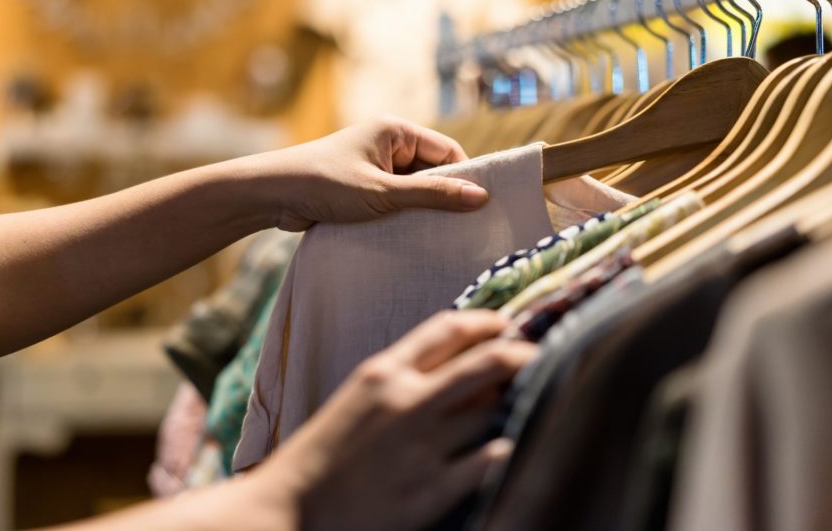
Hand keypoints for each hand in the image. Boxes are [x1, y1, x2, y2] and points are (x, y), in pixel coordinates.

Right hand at [254, 310, 536, 530]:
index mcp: (383, 372)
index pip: (447, 328)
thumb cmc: (321, 459)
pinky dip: (511, 448)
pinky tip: (520, 447)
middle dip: (523, 354)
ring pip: (495, 407)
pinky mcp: (432, 490)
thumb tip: (458, 375)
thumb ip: (401, 382)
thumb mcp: (356, 402)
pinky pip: (492, 459)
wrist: (288, 511)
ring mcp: (422, 444)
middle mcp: (407, 399)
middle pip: (486, 360)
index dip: (486, 321)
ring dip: (521, 402)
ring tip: (537, 401)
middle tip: (542, 357)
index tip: (507, 325)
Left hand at [260, 117, 488, 230]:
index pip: (448, 152)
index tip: (481, 208)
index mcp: (397, 131)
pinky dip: (402, 216)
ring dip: (420, 210)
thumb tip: (481, 197)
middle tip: (462, 228)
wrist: (272, 196)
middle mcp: (388, 143)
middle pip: (433, 171)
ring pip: (414, 190)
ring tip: (437, 236)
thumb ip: (432, 196)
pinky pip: (396, 200)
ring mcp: (376, 166)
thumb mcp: (383, 193)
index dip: (464, 178)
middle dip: (443, 197)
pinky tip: (411, 237)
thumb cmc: (325, 185)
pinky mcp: (363, 187)